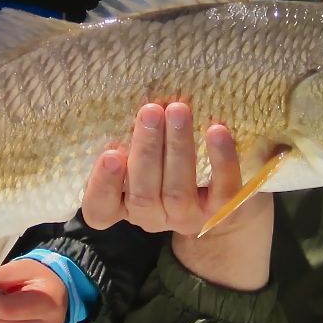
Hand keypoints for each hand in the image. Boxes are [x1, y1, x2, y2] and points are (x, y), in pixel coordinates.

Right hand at [82, 102, 272, 289]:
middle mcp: (152, 217)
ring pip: (177, 191)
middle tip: (150, 111)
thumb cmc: (167, 168)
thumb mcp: (142, 160)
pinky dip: (221, 160)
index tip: (109, 154)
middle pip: (142, 194)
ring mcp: (187, 218)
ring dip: (178, 147)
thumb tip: (132, 104)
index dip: (102, 185)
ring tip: (178, 111)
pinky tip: (217, 130)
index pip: (100, 209)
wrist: (221, 203)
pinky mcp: (222, 212)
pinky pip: (222, 189)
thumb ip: (131, 143)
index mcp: (124, 206)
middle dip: (147, 150)